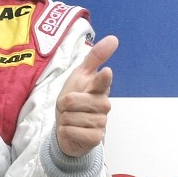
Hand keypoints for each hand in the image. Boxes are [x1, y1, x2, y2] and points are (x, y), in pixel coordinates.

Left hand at [55, 35, 117, 157]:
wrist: (68, 128)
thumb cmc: (75, 100)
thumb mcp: (80, 76)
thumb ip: (95, 58)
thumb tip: (114, 38)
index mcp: (99, 89)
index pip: (102, 82)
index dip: (102, 78)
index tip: (106, 72)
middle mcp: (103, 105)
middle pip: (74, 100)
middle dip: (63, 104)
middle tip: (68, 108)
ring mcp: (101, 122)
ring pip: (71, 117)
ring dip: (64, 119)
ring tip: (70, 119)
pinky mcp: (95, 138)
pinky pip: (71, 131)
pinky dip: (66, 131)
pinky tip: (72, 131)